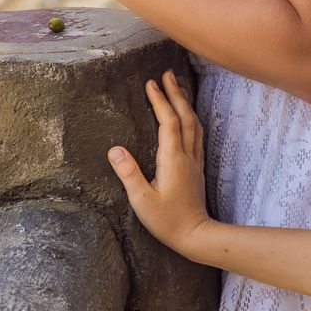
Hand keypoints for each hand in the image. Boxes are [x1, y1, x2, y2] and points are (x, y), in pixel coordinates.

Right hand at [108, 70, 211, 253]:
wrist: (197, 237)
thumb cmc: (167, 221)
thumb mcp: (142, 201)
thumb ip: (128, 174)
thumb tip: (114, 149)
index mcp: (172, 159)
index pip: (168, 122)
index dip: (160, 100)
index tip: (151, 82)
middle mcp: (186, 156)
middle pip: (185, 117)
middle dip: (176, 93)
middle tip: (167, 73)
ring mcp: (194, 162)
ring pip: (194, 124)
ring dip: (185, 103)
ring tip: (178, 87)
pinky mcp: (196, 169)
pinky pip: (196, 135)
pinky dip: (191, 118)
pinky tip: (187, 117)